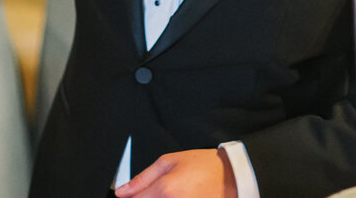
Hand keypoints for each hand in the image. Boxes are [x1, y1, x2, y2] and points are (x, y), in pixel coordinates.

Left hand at [114, 148, 236, 197]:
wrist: (232, 177)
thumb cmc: (205, 166)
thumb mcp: (170, 161)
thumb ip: (143, 177)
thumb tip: (123, 191)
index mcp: (165, 190)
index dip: (130, 197)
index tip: (129, 195)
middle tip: (158, 191)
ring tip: (171, 192)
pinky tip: (179, 195)